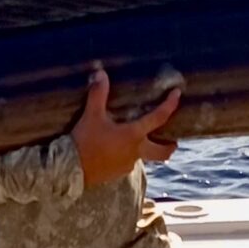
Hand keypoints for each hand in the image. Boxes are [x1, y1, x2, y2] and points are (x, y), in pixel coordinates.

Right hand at [71, 65, 181, 186]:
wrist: (71, 170)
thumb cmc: (85, 141)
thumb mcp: (91, 115)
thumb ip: (98, 94)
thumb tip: (101, 73)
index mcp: (133, 135)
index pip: (158, 118)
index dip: (170, 105)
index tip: (177, 95)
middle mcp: (135, 152)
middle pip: (162, 152)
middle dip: (169, 146)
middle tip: (173, 141)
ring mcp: (127, 165)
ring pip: (143, 157)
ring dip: (145, 150)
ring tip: (137, 141)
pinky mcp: (116, 174)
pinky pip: (127, 163)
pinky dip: (126, 156)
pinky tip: (116, 151)